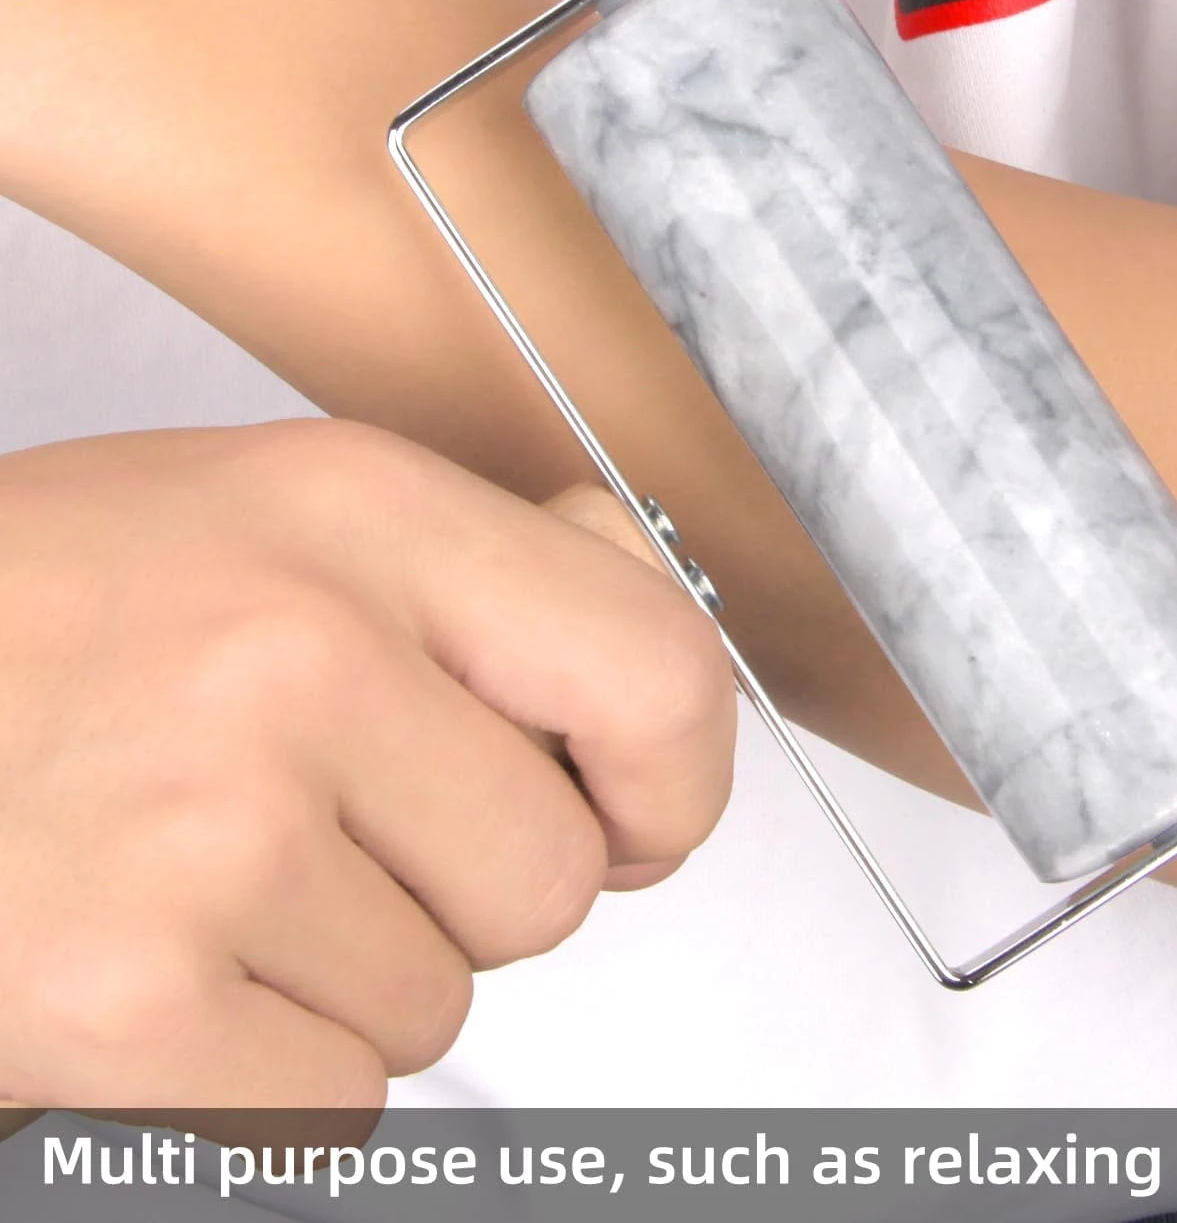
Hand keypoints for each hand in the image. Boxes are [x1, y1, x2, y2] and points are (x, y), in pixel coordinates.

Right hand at [0, 419, 734, 1106]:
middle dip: (467, 889)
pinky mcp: (120, 1004)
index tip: (632, 817)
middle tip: (320, 826)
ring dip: (349, 971)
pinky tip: (157, 965)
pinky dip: (259, 1071)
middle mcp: (297, 656)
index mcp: (364, 517)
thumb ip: (495, 565)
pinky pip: (327, 1107)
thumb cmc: (55, 612)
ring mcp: (207, 833)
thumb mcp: (284, 511)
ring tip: (201, 871)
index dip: (674, 783)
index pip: (660, 677)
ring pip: (439, 1001)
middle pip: (553, 883)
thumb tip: (654, 616)